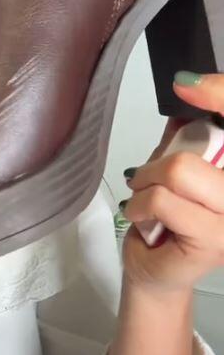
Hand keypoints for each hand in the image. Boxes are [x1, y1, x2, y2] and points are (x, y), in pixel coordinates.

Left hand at [122, 72, 223, 293]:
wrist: (157, 270)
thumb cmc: (166, 217)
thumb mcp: (174, 166)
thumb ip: (185, 135)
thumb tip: (187, 89)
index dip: (219, 95)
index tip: (185, 84)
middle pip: (194, 152)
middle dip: (159, 165)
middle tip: (149, 183)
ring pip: (177, 173)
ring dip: (146, 186)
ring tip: (145, 202)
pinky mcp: (215, 240)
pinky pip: (162, 200)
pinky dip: (139, 205)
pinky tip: (143, 219)